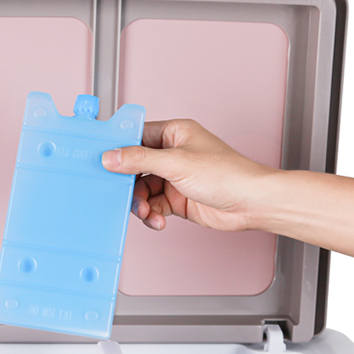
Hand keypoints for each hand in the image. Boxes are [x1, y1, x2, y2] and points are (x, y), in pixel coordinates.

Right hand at [101, 119, 274, 231]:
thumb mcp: (176, 163)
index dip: (119, 149)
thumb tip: (112, 156)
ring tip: (146, 212)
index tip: (103, 161)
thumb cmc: (227, 174)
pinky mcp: (176, 199)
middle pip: (135, 167)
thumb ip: (140, 160)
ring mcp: (174, 177)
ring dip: (141, 203)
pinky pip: (153, 206)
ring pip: (142, 190)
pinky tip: (157, 219)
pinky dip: (152, 214)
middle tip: (123, 194)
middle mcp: (173, 154)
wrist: (250, 204)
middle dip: (129, 184)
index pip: (137, 136)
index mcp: (174, 134)